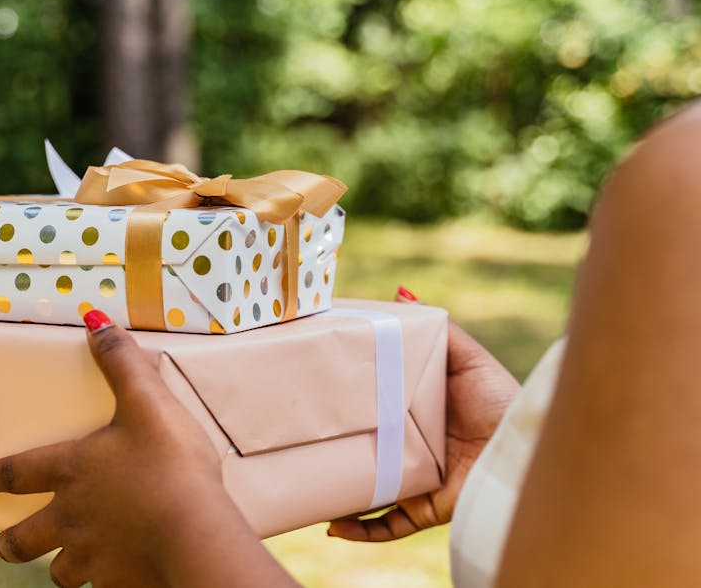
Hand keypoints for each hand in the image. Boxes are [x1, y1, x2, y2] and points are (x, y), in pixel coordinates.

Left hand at [0, 311, 251, 587]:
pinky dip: (105, 582)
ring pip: (59, 570)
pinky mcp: (117, 583)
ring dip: (58, 567)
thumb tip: (94, 318)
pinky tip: (118, 576)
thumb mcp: (148, 402)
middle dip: (10, 542)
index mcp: (70, 470)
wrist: (194, 535)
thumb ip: (121, 360)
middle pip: (22, 539)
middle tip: (5, 543)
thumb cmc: (170, 464)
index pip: (16, 473)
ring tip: (65, 565)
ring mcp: (91, 556)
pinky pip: (100, 587)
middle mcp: (70, 517)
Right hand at [327, 287, 519, 541]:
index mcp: (417, 415)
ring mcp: (416, 482)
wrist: (524, 448)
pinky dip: (360, 531)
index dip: (348, 408)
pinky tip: (333, 526)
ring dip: (335, 497)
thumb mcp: (466, 359)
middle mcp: (412, 450)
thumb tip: (400, 293)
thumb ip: (436, 329)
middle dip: (333, 453)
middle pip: (365, 452)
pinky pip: (387, 526)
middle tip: (299, 443)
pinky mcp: (426, 510)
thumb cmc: (501, 401)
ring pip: (367, 493)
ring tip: (305, 490)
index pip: (374, 412)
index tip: (315, 397)